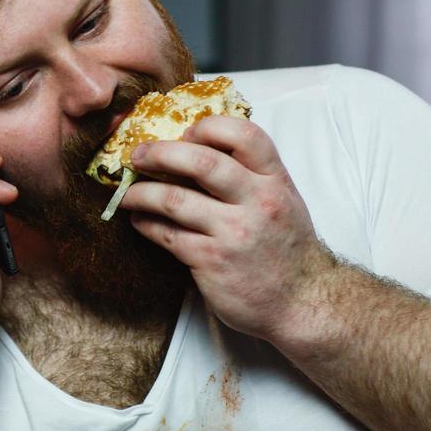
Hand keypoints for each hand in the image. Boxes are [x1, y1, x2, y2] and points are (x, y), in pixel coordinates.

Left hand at [117, 115, 336, 340]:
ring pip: (174, 199)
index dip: (208, 127)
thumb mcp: (283, 201)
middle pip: (201, 161)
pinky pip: (168, 235)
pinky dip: (146, 224)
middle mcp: (257, 202)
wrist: (302, 303)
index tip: (185, 133)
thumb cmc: (287, 250)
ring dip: (141, 193)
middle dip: (160, 153)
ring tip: (128, 194)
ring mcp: (234, 232)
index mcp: (275, 180)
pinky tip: (139, 220)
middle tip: (138, 156)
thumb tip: (197, 151)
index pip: (244, 134)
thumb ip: (252, 176)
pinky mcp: (212, 261)